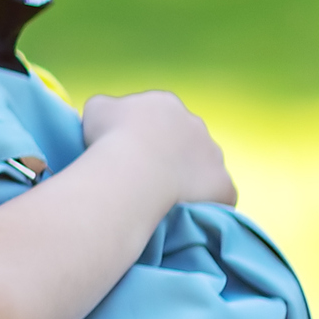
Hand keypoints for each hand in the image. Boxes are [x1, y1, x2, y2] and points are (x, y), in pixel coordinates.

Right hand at [83, 90, 237, 207]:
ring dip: (189, 180)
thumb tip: (109, 115)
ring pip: (204, 169)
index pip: (159, 118)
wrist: (132, 172)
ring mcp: (213, 155)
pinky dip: (204, 204)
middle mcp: (195, 125)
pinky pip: (217, 197)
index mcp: (165, 105)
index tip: (129, 155)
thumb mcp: (95, 110)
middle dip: (169, 157)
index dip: (144, 137)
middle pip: (185, 142)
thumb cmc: (109, 139)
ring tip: (162, 199)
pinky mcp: (223, 185)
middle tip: (144, 178)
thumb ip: (107, 109)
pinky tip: (183, 214)